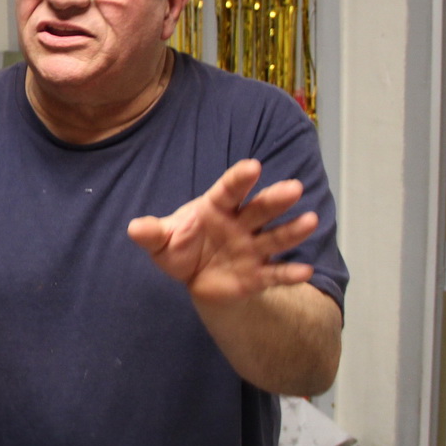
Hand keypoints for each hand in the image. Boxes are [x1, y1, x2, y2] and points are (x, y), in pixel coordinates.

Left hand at [126, 158, 317, 303]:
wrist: (196, 278)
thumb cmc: (180, 248)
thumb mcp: (162, 241)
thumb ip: (152, 234)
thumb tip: (134, 228)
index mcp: (217, 208)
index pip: (229, 190)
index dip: (240, 179)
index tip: (253, 167)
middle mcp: (240, 224)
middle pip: (260, 209)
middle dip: (275, 199)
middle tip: (294, 188)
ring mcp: (252, 249)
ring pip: (275, 237)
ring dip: (292, 230)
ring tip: (310, 221)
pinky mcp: (258, 275)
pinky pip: (275, 274)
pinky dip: (289, 274)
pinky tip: (305, 271)